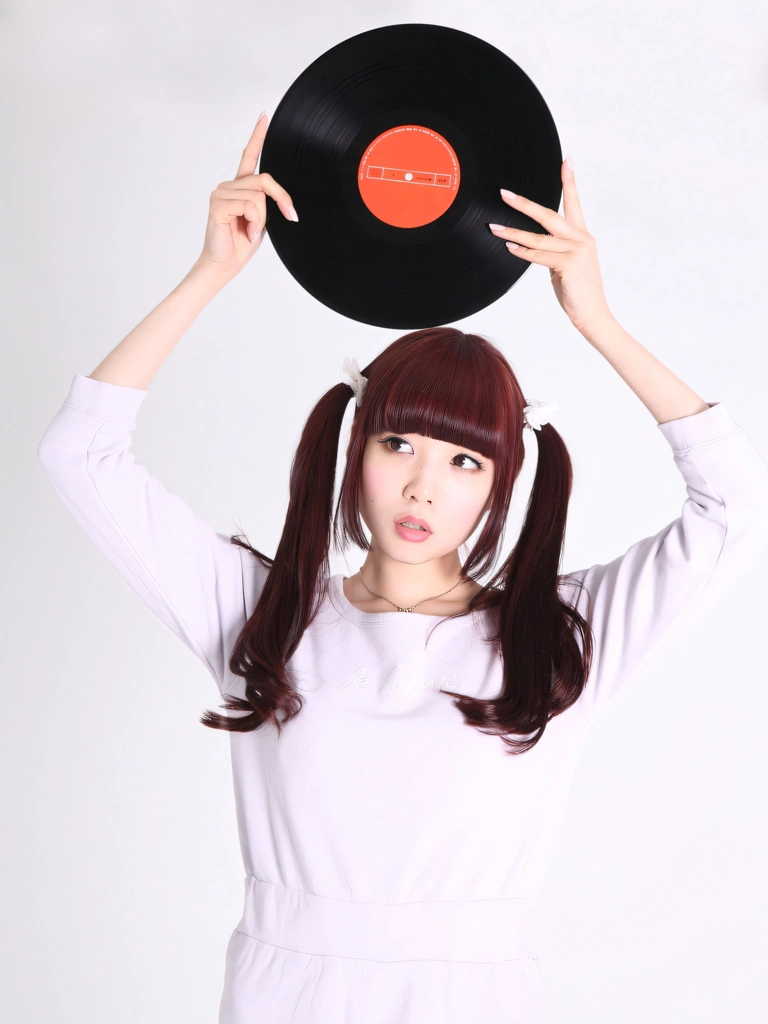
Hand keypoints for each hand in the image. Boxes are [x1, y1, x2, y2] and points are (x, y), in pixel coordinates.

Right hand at [196, 112, 297, 275]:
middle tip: (288, 216)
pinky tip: (245, 232)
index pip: (249, 156)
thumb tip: (279, 197)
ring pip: (258, 196)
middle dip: (281, 200)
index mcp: (239, 187)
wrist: (225, 264)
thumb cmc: (241, 243)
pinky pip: (250, 206)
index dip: (257, 136)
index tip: (264, 116)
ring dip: (262, 220)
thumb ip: (266, 201)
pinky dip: (255, 223)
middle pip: (265, 180)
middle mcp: (229, 185)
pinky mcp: (218, 203)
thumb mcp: (262, 219)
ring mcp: (221, 192)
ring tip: (250, 231)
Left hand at [489, 158, 613, 334]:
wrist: (593, 315)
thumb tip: (531, 247)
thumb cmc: (579, 292)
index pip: (574, 204)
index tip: (566, 161)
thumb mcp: (566, 267)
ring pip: (538, 237)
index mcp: (583, 236)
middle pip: (549, 214)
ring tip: (495, 228)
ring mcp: (576, 251)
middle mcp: (582, 239)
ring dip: (513, 233)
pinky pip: (539, 256)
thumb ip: (554, 252)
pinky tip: (510, 248)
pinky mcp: (568, 264)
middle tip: (505, 194)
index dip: (569, 182)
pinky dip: (523, 252)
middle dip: (524, 203)